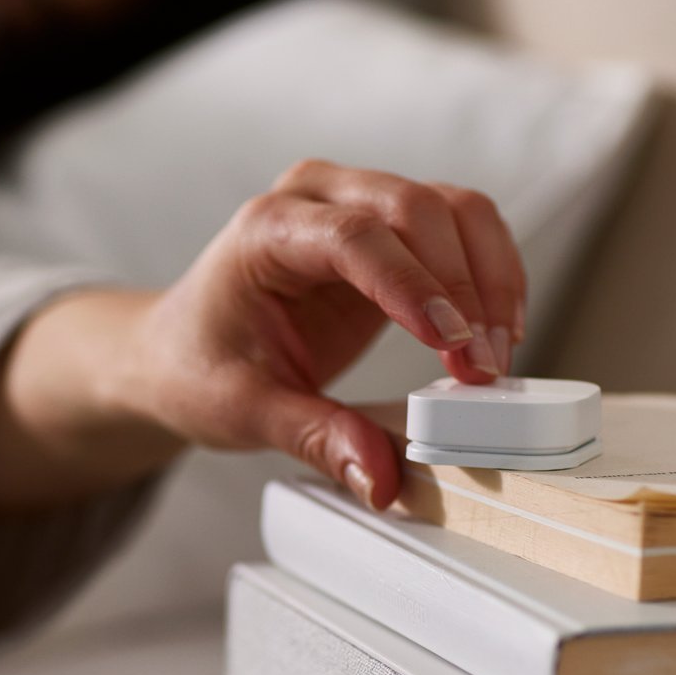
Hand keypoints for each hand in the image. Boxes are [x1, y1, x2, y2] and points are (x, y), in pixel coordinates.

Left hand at [121, 160, 526, 508]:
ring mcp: (357, 203)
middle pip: (416, 209)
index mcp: (266, 230)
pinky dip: (491, 273)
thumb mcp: (244, 411)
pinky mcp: (390, 229)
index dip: (413, 287)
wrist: (179, 350)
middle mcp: (315, 198)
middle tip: (482, 370)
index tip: (454, 345)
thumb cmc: (198, 366)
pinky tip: (496, 330)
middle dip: (465, 288)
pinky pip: (461, 228)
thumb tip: (380, 476)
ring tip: (496, 355)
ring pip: (453, 209)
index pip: (354, 238)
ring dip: (490, 278)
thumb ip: (315, 438)